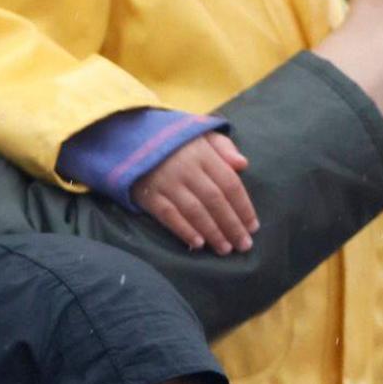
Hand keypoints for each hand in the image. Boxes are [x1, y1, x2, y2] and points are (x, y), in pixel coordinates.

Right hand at [132, 133, 255, 254]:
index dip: (243, 207)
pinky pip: (168, 215)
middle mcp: (186, 168)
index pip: (229, 183)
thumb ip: (223, 147)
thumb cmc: (174, 140)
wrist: (129, 137)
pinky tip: (198, 244)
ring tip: (224, 249)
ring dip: (212, 232)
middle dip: (231, 225)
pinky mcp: (148, 194)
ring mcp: (166, 182)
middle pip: (215, 200)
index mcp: (203, 153)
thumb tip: (243, 165)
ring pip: (194, 211)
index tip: (253, 227)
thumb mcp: (200, 133)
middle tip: (243, 246)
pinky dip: (184, 230)